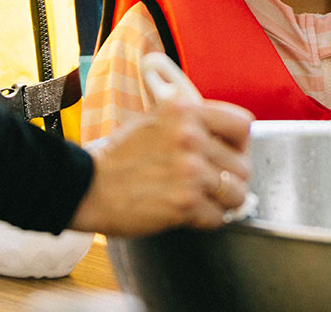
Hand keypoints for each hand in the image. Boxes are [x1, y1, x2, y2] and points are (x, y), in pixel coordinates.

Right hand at [68, 98, 252, 235]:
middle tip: (214, 185)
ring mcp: (189, 171)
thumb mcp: (155, 120)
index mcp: (184, 111)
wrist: (87, 186)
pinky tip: (190, 213)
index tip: (231, 154)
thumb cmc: (119, 157)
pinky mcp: (184, 202)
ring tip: (205, 200)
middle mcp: (190, 137)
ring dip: (224, 202)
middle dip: (232, 179)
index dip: (240, 144)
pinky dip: (207, 220)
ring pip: (237, 193)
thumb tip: (226, 145)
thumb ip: (190, 124)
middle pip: (243, 165)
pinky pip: (218, 217)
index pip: (242, 124)